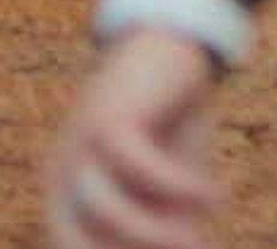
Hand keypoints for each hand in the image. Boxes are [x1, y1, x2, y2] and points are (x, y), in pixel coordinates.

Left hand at [41, 32, 225, 247]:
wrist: (170, 47)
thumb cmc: (168, 126)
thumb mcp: (168, 187)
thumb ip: (169, 224)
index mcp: (64, 199)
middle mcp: (61, 176)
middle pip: (81, 242)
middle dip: (138, 248)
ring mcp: (80, 145)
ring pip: (108, 210)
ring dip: (158, 232)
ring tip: (200, 239)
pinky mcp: (109, 118)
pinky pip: (142, 168)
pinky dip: (181, 187)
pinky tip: (215, 194)